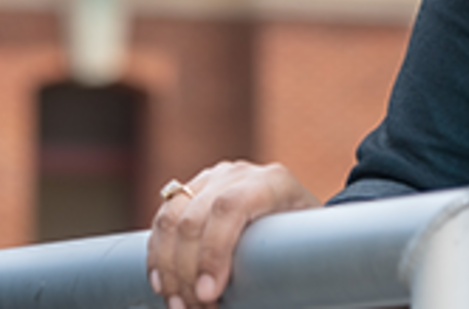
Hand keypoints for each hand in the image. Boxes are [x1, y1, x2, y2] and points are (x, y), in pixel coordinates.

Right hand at [145, 161, 320, 308]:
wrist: (299, 220)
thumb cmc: (308, 242)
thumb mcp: (310, 249)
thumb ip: (290, 266)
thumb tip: (263, 296)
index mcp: (272, 181)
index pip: (230, 208)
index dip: (214, 252)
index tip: (209, 295)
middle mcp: (237, 174)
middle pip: (195, 217)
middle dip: (187, 271)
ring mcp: (210, 178)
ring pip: (171, 218)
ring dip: (168, 269)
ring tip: (178, 305)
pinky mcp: (190, 190)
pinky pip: (162, 220)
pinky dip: (157, 256)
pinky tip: (161, 285)